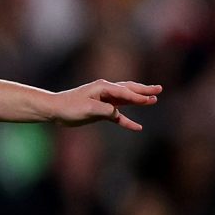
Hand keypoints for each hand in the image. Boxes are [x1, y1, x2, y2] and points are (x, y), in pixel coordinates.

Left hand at [47, 80, 161, 130]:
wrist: (55, 110)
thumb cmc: (69, 106)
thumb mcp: (88, 108)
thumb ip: (104, 110)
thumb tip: (117, 113)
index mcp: (103, 87)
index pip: (124, 92)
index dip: (138, 96)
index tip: (150, 99)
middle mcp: (106, 91)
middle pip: (129, 90)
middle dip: (144, 91)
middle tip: (159, 89)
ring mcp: (104, 101)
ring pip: (126, 100)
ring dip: (139, 101)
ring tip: (154, 99)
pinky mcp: (101, 111)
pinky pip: (118, 116)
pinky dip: (127, 121)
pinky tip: (137, 127)